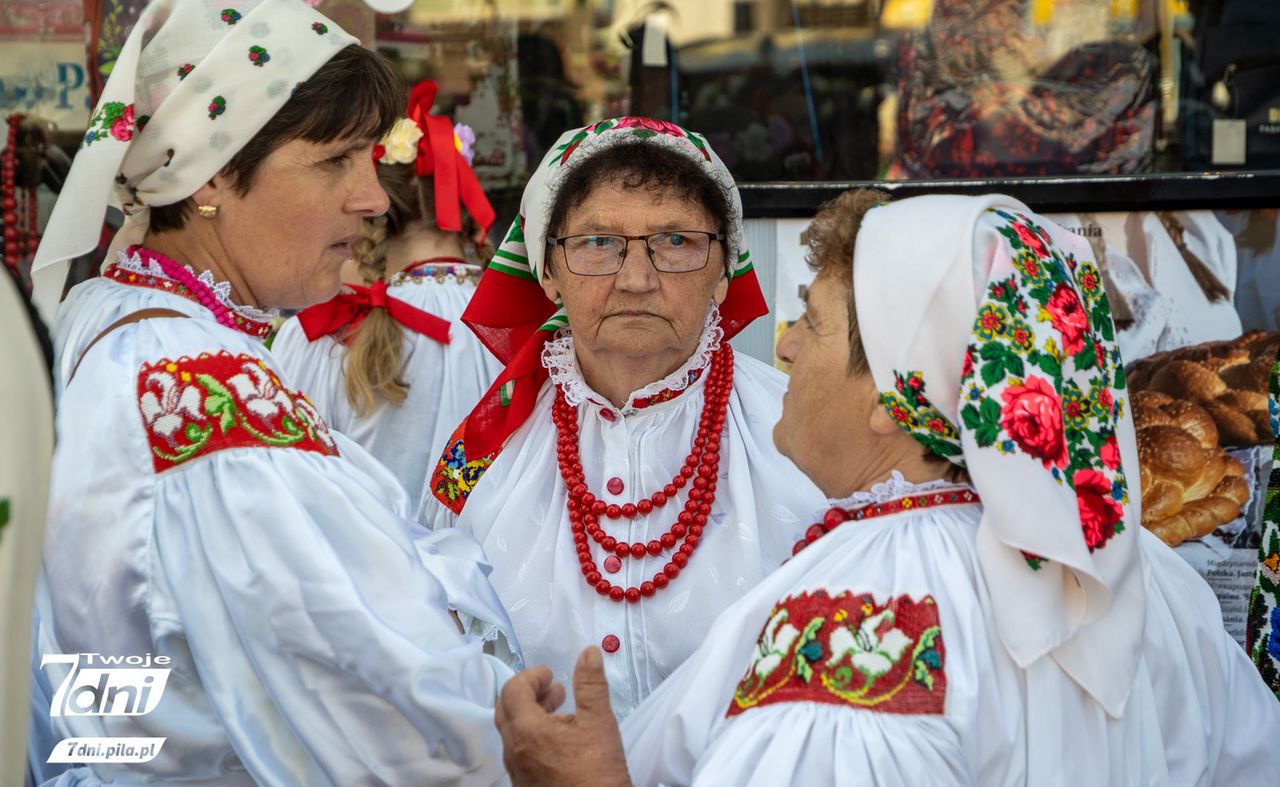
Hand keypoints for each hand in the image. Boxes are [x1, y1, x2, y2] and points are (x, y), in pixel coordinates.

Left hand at [495, 647, 631, 786]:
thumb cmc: (597, 774)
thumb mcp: (600, 721)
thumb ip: (591, 684)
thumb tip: (588, 654)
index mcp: (527, 732)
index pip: (513, 690)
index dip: (532, 676)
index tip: (550, 674)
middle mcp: (514, 751)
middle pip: (506, 710)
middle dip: (528, 693)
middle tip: (551, 688)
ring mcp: (518, 770)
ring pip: (513, 732)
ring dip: (532, 714)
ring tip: (560, 710)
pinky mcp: (526, 784)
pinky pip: (520, 752)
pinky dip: (533, 735)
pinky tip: (559, 738)